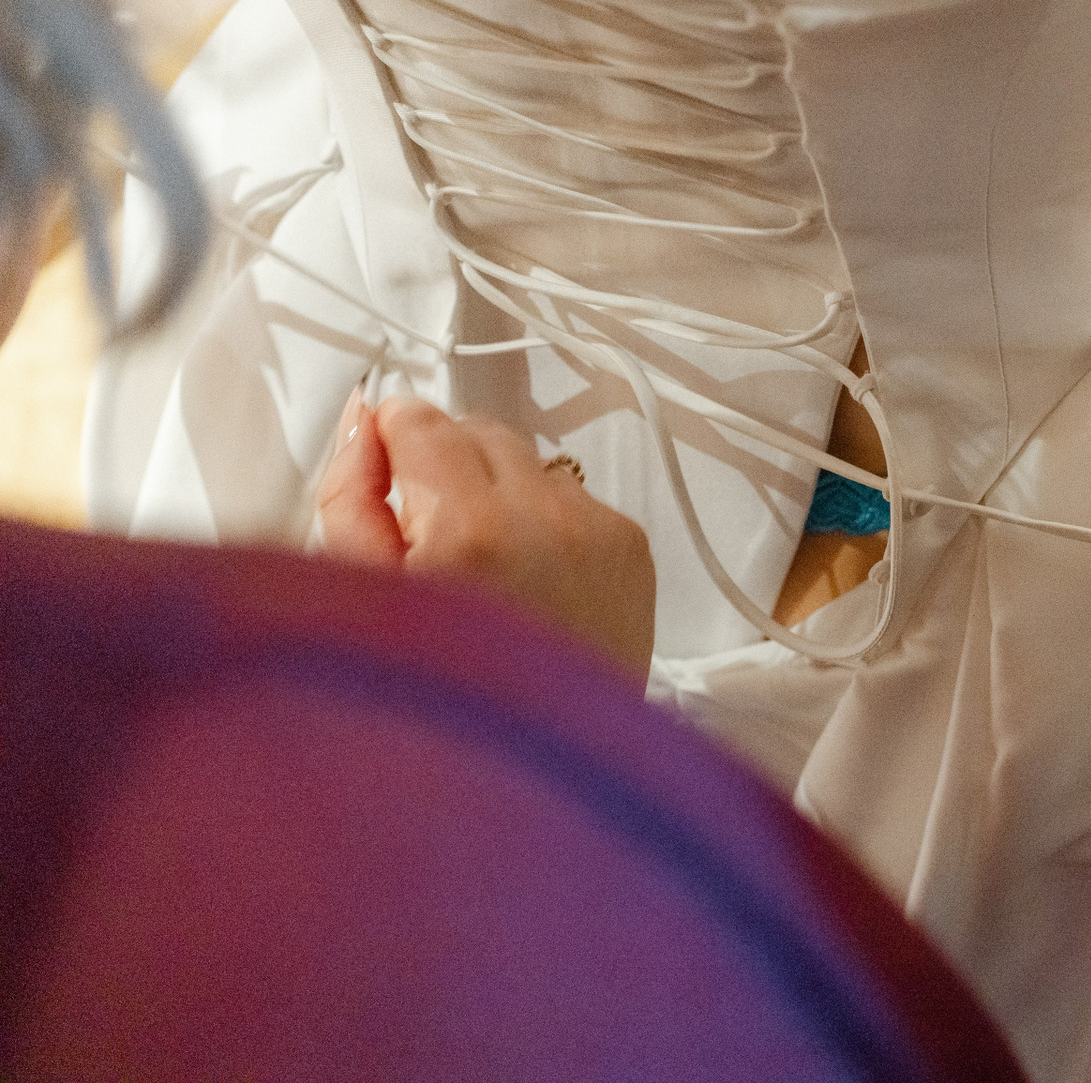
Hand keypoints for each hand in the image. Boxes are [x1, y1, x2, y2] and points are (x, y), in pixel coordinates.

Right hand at [317, 390, 654, 674]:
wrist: (534, 776)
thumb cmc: (439, 700)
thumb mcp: (361, 599)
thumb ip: (350, 496)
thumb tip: (362, 424)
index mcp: (468, 530)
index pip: (422, 422)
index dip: (390, 439)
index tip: (382, 467)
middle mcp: (545, 519)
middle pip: (479, 431)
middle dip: (444, 464)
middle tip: (425, 532)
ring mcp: (597, 531)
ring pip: (529, 464)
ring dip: (498, 493)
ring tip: (481, 568)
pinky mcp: (631, 548)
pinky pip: (574, 499)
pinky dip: (545, 523)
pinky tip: (529, 583)